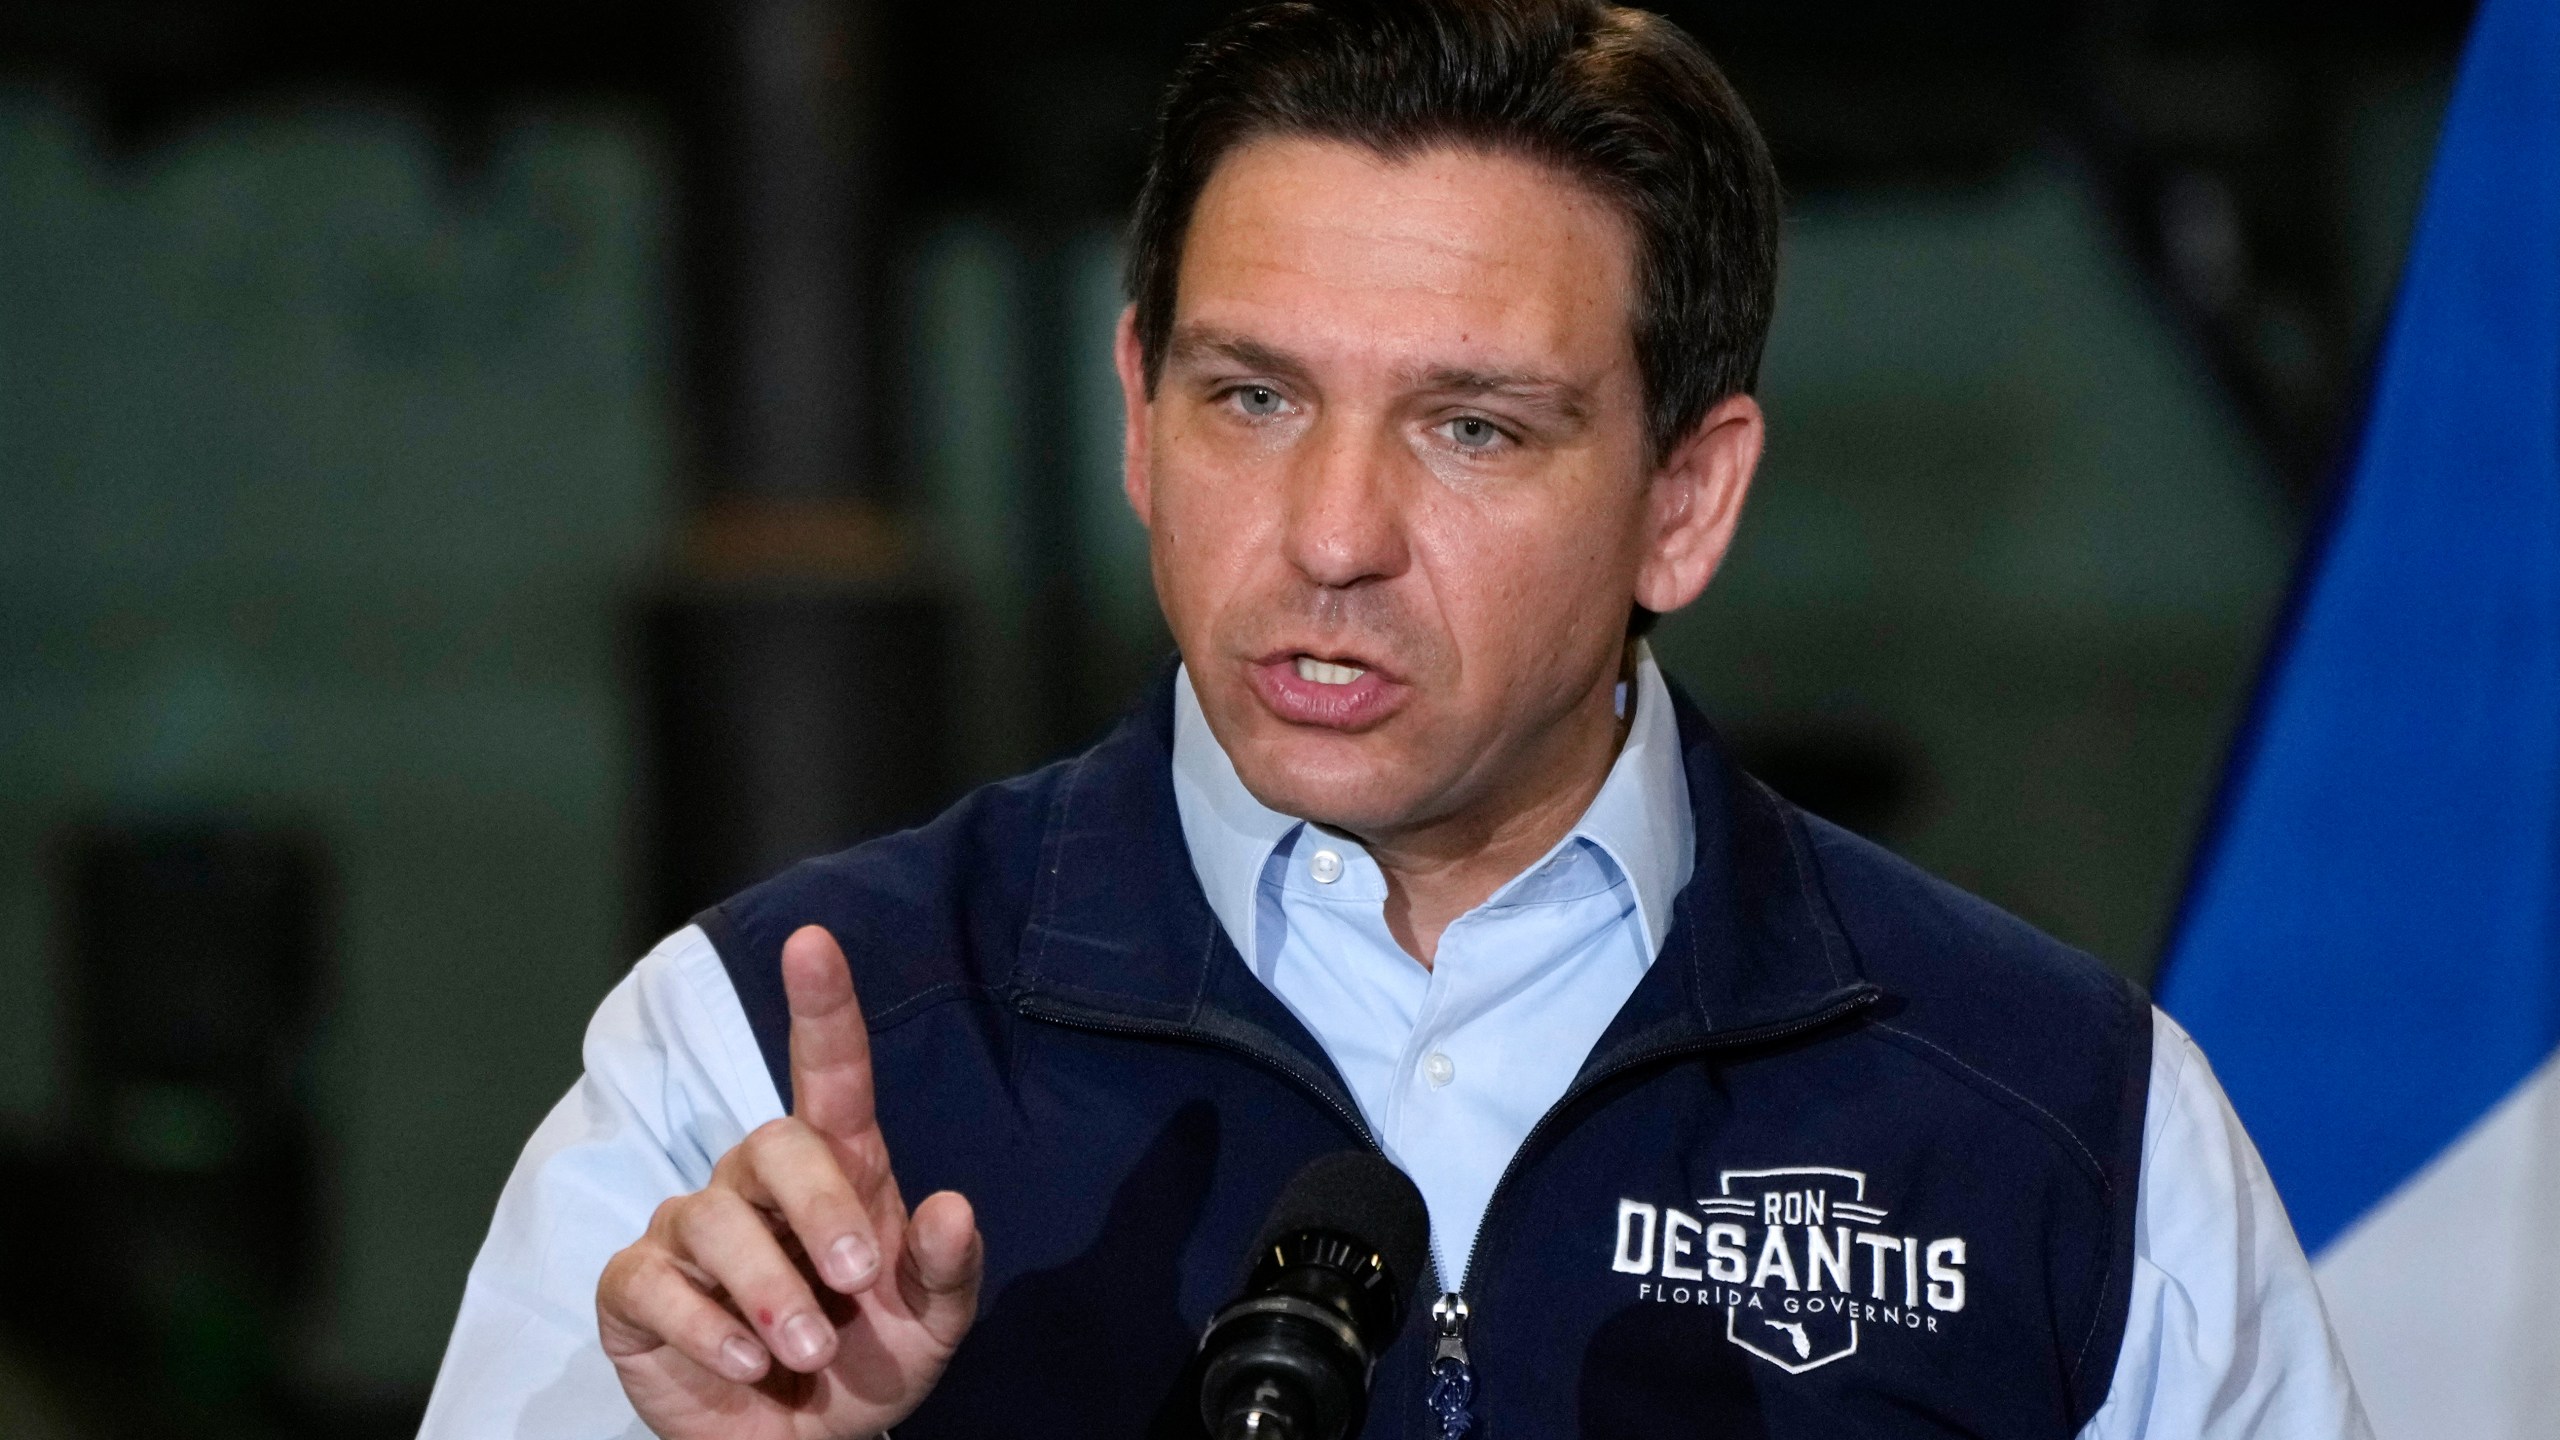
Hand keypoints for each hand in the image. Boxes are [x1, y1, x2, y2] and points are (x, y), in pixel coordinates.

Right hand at [598, 925, 982, 1438]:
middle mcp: (757, 1185)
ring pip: (712, 1218)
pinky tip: (744, 1363)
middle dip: (818, 1210)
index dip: (821, 1006)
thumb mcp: (929, 1328)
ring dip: (769, 1290)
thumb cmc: (865, 1366)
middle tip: (855, 1282)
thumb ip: (948, 1270)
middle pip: (772, 1143)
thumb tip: (954, 1206)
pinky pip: (650, 1281)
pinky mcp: (636, 1289)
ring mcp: (690, 1230)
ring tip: (805, 1350)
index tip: (813, 942)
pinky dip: (702, 1326)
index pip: (828, 1072)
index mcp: (837, 1171)